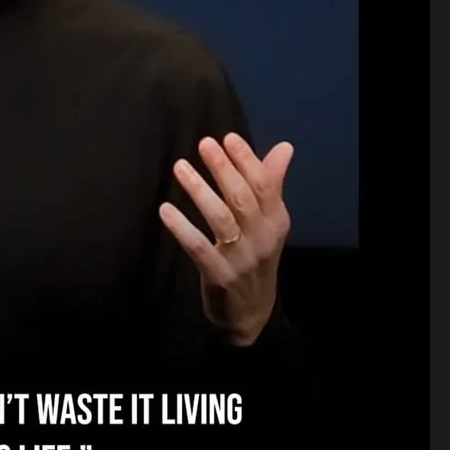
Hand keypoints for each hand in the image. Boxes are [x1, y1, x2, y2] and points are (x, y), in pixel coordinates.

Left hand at [158, 133, 293, 345]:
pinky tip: (165, 209)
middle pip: (242, 198)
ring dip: (200, 191)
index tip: (227, 138)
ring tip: (180, 167)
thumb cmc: (254, 256)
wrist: (250, 311)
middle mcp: (262, 238)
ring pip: (220, 219)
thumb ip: (271, 184)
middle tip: (204, 144)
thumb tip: (284, 147)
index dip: (246, 160)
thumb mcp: (268, 223)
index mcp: (275, 221)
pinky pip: (199, 248)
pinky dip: (182, 228)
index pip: (264, 185)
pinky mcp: (219, 275)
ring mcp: (241, 258)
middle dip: (224, 169)